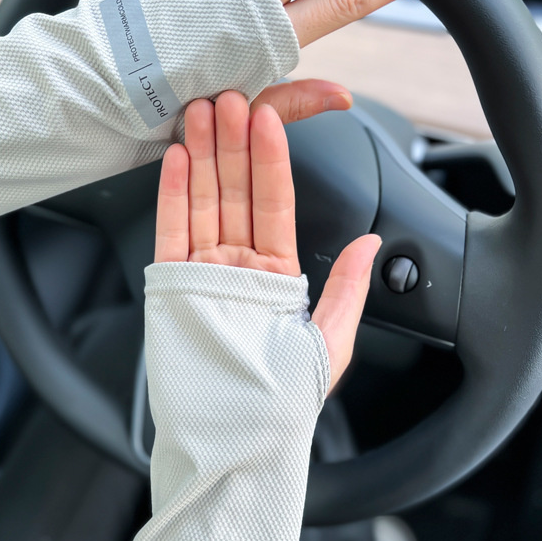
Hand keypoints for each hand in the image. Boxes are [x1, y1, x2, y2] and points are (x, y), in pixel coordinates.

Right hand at [154, 89, 380, 388]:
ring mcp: (203, 273)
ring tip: (198, 115)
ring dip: (201, 159)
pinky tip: (176, 161)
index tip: (267, 117)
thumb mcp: (328, 346)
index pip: (276, 204)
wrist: (230, 442)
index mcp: (278, 275)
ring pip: (201, 205)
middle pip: (235, 195)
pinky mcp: (171, 285)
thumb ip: (346, 290)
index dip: (271, 159)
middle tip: (226, 98)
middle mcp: (239, 267)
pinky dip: (172, 196)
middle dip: (231, 146)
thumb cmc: (279, 405)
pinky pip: (171, 232)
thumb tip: (370, 243)